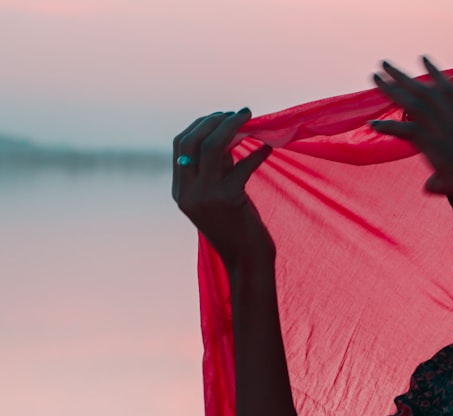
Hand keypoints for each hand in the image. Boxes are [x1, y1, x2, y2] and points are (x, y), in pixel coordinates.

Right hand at [172, 109, 273, 271]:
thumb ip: (218, 169)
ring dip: (233, 127)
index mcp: (180, 191)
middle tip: (237, 113)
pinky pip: (242, 166)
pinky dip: (256, 154)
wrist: (246, 261)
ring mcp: (205, 196)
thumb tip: (229, 135)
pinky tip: (268, 148)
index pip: (179, 146)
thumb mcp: (221, 196)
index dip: (199, 125)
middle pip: (192, 141)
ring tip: (250, 118)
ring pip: (213, 147)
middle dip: (214, 121)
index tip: (220, 115)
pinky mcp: (228, 200)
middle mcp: (187, 193)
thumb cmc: (238, 229)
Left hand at [370, 57, 452, 233]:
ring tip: (374, 77)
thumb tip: (429, 186)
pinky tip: (373, 124)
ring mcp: (451, 137)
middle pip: (429, 93)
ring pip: (416, 105)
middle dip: (405, 77)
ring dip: (392, 90)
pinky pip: (410, 133)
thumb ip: (446, 179)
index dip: (436, 75)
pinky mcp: (442, 152)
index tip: (423, 59)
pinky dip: (390, 127)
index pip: (452, 93)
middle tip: (385, 63)